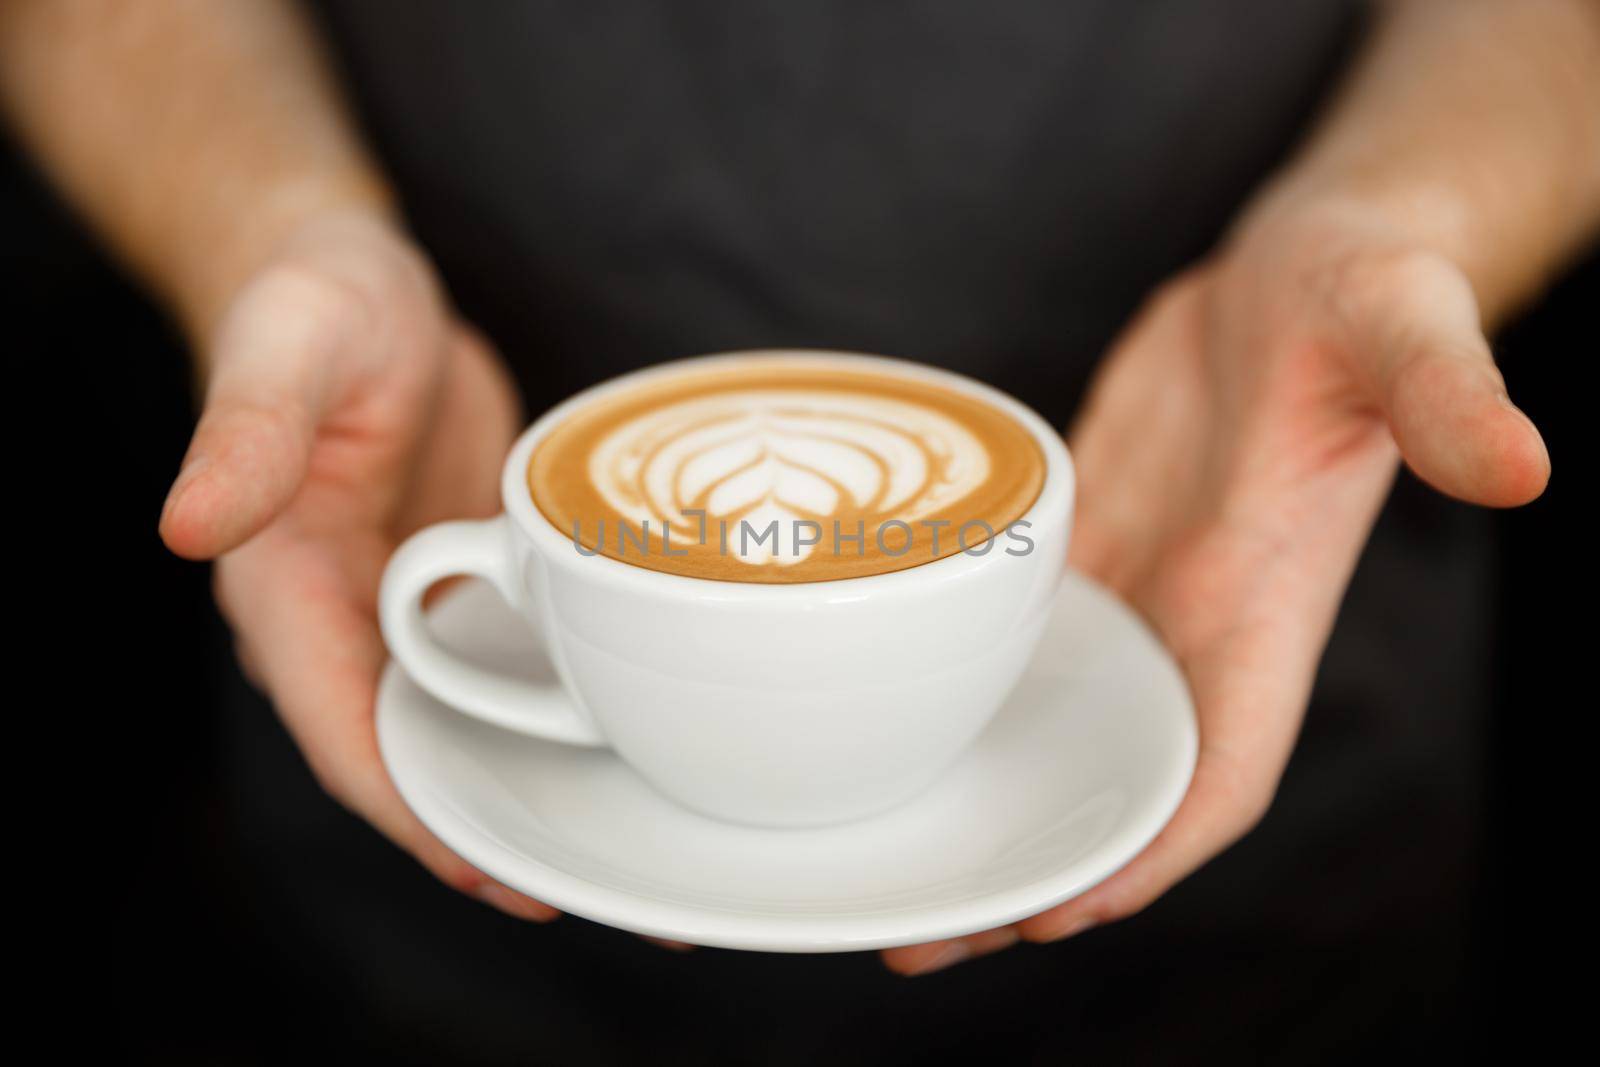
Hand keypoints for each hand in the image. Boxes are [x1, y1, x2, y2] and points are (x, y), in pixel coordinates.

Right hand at [159, 211, 555, 920]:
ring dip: (527, 784)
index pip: (343, 728)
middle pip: (411, 754)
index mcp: (284, 588)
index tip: (488, 865)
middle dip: (486, 826)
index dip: (409, 807)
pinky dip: (551, 708)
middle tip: (588, 884)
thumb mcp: (289, 345)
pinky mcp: (459, 583)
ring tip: (625, 840)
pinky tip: (623, 735)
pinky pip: (500, 665)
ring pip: (463, 723)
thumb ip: (247, 432)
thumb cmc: (315, 305)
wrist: (366, 287)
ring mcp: (405, 609)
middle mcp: (343, 620)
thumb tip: (184, 526)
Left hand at [882, 196, 1548, 974]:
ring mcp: (1134, 593)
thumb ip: (1449, 401)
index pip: (1216, 771)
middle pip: (1111, 783)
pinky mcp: (1080, 550)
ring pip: (1051, 730)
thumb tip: (1525, 465)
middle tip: (917, 935)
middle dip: (1031, 869)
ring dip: (981, 800)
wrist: (1296, 271)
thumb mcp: (1404, 331)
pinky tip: (884, 723)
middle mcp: (1192, 623)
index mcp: (1266, 607)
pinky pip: (1013, 648)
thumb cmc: (1365, 299)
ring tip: (879, 861)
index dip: (1149, 855)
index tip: (1058, 915)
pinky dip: (960, 700)